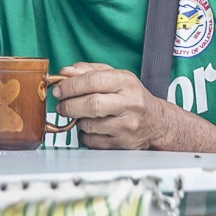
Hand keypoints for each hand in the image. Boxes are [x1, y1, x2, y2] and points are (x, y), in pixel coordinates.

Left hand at [51, 62, 171, 150]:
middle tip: (61, 105)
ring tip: (79, 115)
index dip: (70, 86)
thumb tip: (65, 72)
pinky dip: (84, 135)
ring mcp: (127, 126)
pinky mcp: (122, 144)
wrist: (157, 123)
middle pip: (91, 105)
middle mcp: (129, 103)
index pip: (94, 81)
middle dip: (68, 105)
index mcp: (126, 82)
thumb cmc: (131, 96)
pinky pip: (92, 141)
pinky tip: (90, 128)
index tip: (58, 89)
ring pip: (89, 125)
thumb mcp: (115, 76)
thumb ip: (89, 71)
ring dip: (76, 120)